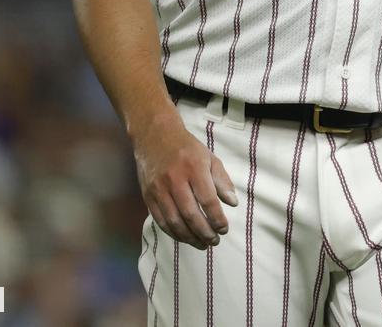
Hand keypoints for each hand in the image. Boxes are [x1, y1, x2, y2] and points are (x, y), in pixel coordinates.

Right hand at [131, 107, 238, 249]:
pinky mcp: (148, 196)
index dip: (217, 218)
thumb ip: (222, 180)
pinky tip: (185, 237)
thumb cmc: (186, 148)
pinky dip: (174, 233)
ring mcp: (159, 189)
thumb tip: (233, 203)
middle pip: (190, 214)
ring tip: (202, 244)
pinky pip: (161, 221)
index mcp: (194, 168)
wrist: (155, 136)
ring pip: (175, 222)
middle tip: (215, 240)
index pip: (208, 200)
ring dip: (190, 238)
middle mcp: (175, 179)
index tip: (224, 228)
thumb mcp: (209, 157)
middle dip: (205, 232)